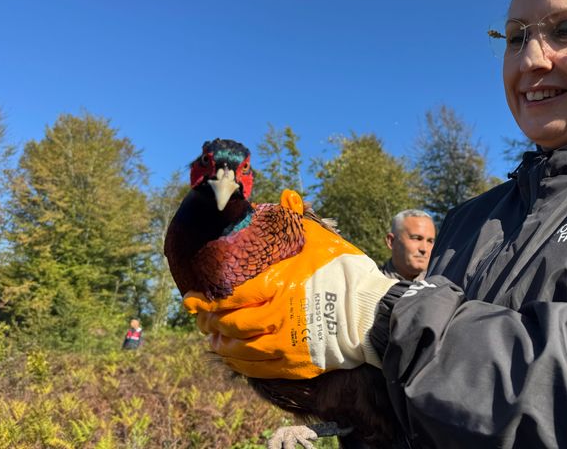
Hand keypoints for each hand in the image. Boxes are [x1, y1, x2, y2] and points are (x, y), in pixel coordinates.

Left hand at [183, 190, 396, 379]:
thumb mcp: (324, 242)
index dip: (207, 301)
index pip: (232, 298)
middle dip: (211, 324)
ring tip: (214, 341)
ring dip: (223, 347)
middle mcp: (275, 320)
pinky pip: (259, 370)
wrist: (374, 315)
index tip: (192, 300)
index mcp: (278, 287)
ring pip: (241, 352)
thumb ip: (299, 221)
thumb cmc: (347, 275)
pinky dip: (242, 365)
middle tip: (201, 320)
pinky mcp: (296, 365)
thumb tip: (287, 196)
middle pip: (231, 327)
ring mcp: (285, 347)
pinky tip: (237, 359)